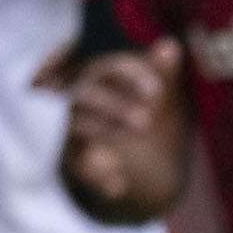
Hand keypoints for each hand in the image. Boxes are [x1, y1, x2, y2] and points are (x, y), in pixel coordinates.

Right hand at [57, 38, 181, 206]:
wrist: (99, 134)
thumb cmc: (122, 97)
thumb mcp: (142, 84)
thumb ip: (155, 67)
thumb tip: (171, 45)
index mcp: (91, 71)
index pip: (104, 66)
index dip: (130, 74)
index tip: (157, 90)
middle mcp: (69, 94)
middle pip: (83, 94)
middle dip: (114, 106)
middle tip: (146, 121)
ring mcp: (60, 122)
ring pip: (72, 125)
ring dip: (103, 132)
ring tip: (131, 139)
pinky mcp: (62, 149)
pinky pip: (73, 163)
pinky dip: (96, 177)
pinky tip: (117, 187)